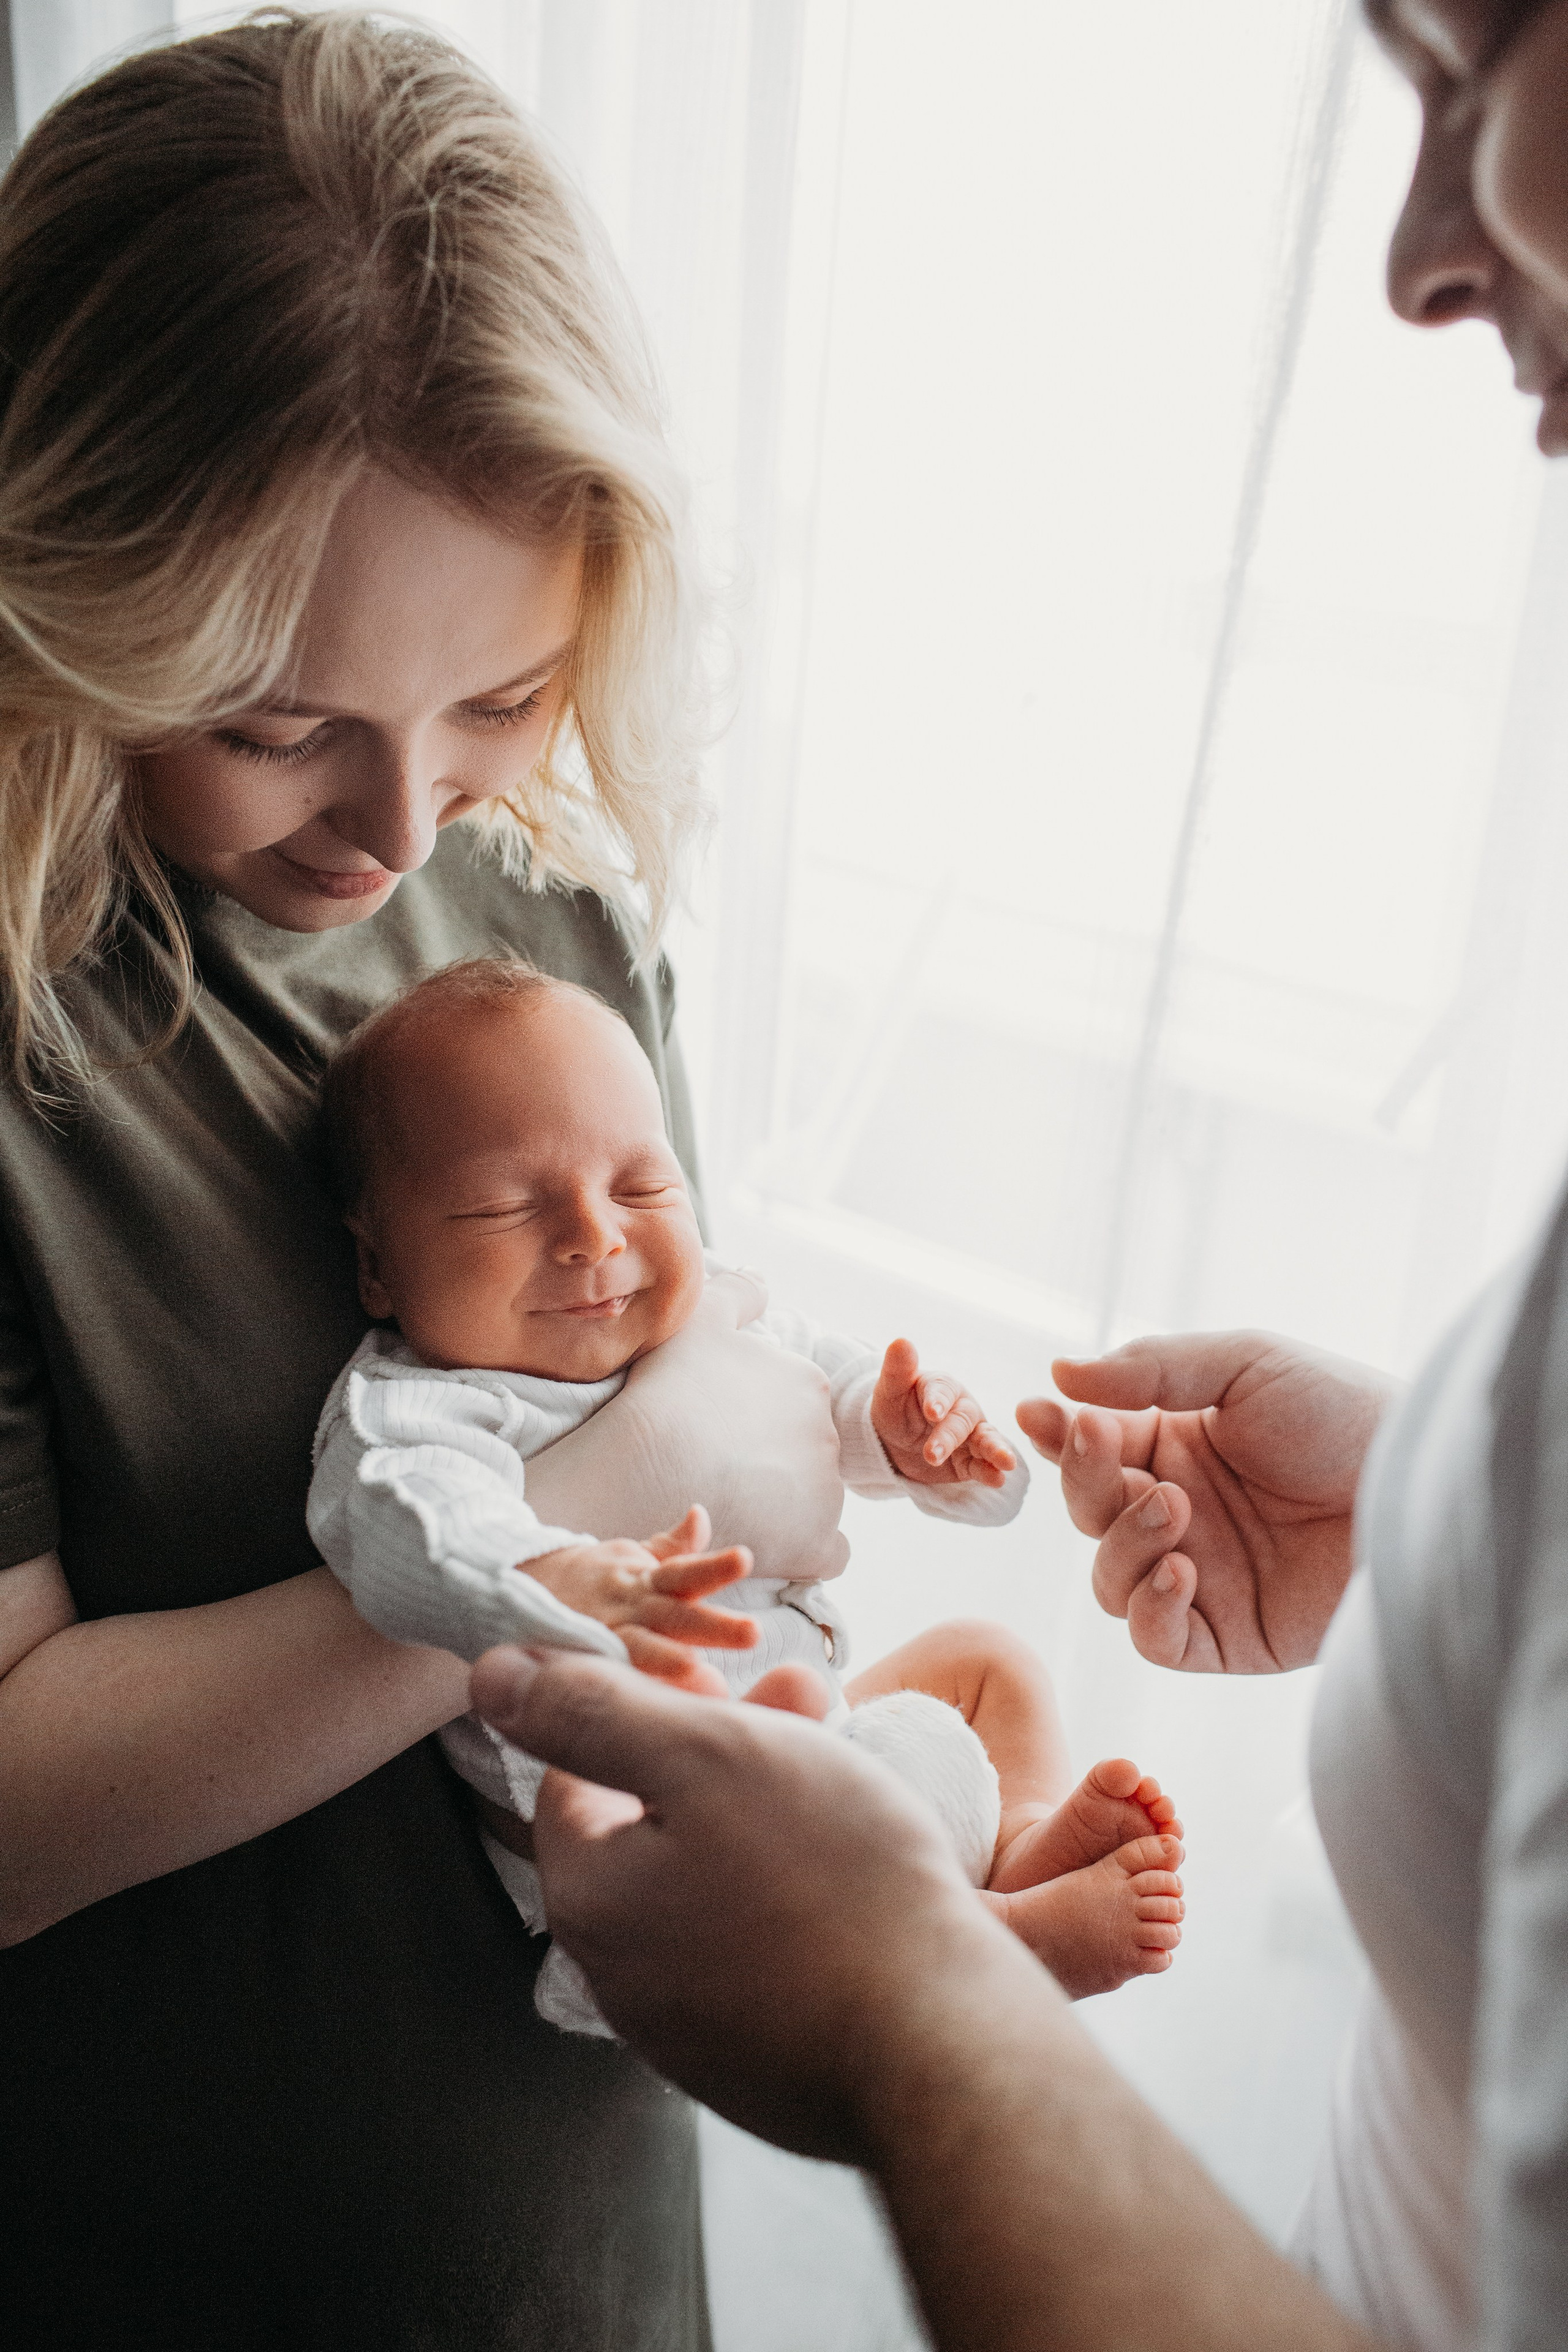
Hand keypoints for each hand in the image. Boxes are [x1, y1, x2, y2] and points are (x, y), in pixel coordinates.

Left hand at [469, 1644, 998, 2162]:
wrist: (939, 2046)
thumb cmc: (828, 1884)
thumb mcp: (705, 1755)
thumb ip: (591, 1710)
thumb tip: (492, 1674)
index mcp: (589, 1896)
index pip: (575, 1774)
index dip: (647, 1711)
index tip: (718, 1687)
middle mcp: (620, 1975)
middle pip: (648, 1829)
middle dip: (720, 1755)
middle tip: (800, 1708)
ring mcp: (688, 2030)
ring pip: (706, 1886)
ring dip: (761, 1819)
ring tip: (842, 1777)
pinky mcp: (754, 2061)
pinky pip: (753, 1951)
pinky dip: (790, 1899)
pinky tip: (852, 1871)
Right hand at [526, 1267, 848, 1582]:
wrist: (646, 1471)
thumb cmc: (666, 1395)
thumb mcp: (696, 1320)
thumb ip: (736, 1293)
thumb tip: (763, 1282)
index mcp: (807, 1382)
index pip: (794, 1403)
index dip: (755, 1419)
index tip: (718, 1430)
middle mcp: (830, 1433)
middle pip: (807, 1450)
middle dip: (774, 1461)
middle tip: (718, 1469)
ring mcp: (828, 1492)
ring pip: (816, 1498)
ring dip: (786, 1505)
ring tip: (731, 1507)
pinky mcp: (816, 1544)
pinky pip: (827, 1551)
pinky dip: (804, 1549)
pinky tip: (765, 1541)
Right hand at [527, 1506, 753, 1691]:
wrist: (522, 1587)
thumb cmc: (598, 1578)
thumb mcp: (636, 1555)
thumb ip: (675, 1545)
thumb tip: (702, 1516)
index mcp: (647, 1581)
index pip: (685, 1572)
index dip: (715, 1568)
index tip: (745, 1558)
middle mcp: (628, 1608)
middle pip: (673, 1615)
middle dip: (712, 1625)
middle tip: (753, 1632)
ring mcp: (603, 1635)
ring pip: (637, 1647)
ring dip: (664, 1657)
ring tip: (694, 1668)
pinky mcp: (579, 1659)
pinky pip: (600, 1672)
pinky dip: (615, 1684)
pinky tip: (642, 1706)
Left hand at [871, 1338, 1016, 1487]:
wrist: (894, 1441)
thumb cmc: (896, 1407)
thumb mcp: (890, 1390)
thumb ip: (898, 1368)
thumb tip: (901, 1340)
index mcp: (943, 1387)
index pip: (942, 1391)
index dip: (938, 1400)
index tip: (932, 1412)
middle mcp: (961, 1409)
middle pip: (961, 1421)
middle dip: (948, 1437)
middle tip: (930, 1455)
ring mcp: (969, 1436)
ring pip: (985, 1441)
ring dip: (995, 1451)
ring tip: (1007, 1463)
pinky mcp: (969, 1461)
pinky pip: (981, 1466)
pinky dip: (990, 1472)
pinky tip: (999, 1479)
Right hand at [1016, 1332, 1398, 1671]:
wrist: (1417, 1487)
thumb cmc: (1344, 1413)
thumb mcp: (1245, 1363)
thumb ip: (1150, 1368)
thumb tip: (1059, 1375)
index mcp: (1177, 1447)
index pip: (1091, 1448)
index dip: (1058, 1435)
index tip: (1038, 1413)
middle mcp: (1181, 1514)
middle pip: (1087, 1514)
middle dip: (1085, 1480)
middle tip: (1106, 1445)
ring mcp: (1200, 1578)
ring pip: (1108, 1580)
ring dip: (1122, 1543)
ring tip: (1174, 1508)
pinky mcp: (1228, 1636)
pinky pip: (1154, 1640)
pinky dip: (1149, 1609)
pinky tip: (1182, 1570)